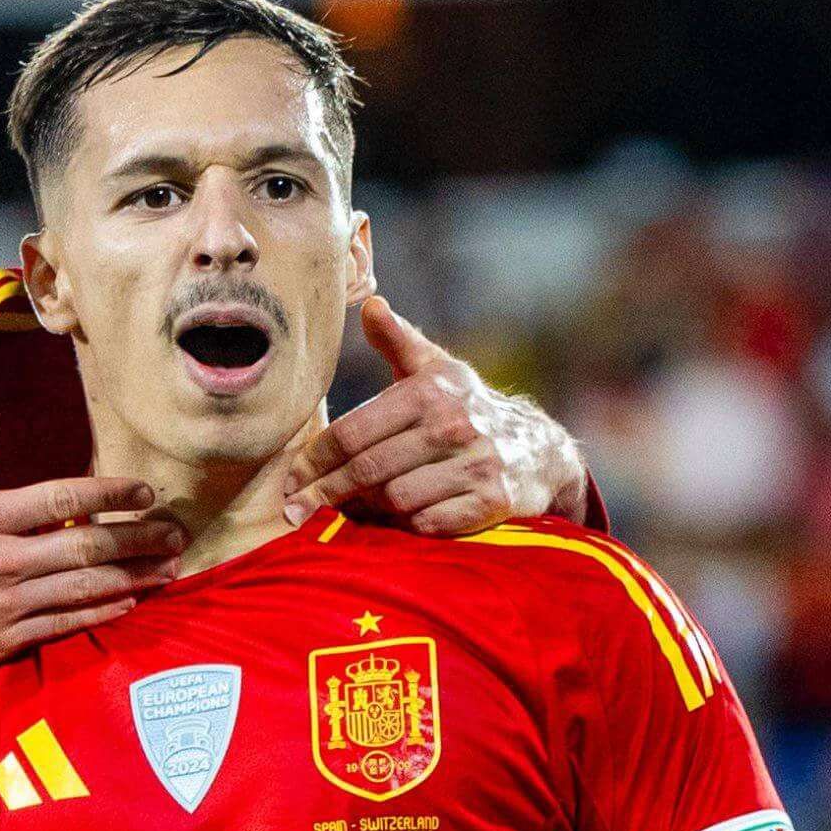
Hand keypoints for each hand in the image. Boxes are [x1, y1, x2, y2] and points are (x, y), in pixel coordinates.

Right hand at [0, 415, 181, 698]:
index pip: (60, 498)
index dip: (109, 491)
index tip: (144, 488)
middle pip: (86, 544)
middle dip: (138, 536)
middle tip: (177, 530)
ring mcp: (2, 607)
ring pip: (83, 587)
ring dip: (134, 575)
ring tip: (170, 566)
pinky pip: (63, 624)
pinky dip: (100, 611)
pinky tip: (128, 600)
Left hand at [272, 295, 584, 535]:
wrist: (540, 451)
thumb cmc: (470, 409)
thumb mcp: (438, 369)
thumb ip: (399, 340)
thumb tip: (370, 304)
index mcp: (430, 391)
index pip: (353, 432)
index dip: (315, 460)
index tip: (290, 480)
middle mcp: (454, 424)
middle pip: (367, 470)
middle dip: (325, 492)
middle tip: (295, 510)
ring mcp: (476, 464)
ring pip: (394, 499)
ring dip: (366, 510)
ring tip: (348, 510)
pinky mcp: (492, 501)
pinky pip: (427, 523)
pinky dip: (404, 526)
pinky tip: (392, 522)